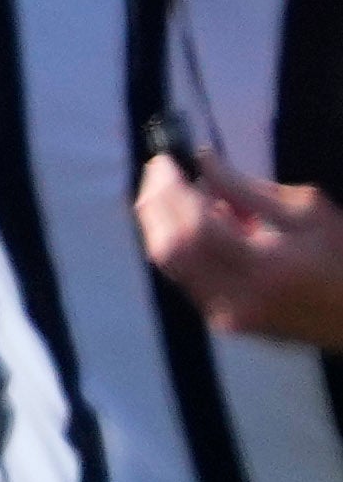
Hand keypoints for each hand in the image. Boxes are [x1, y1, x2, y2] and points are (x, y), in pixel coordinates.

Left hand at [139, 145, 342, 345]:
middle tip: (158, 171)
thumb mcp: (306, 210)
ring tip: (172, 190)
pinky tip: (189, 220)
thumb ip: (247, 190)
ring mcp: (225, 315)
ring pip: (170, 265)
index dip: (172, 192)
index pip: (197, 228)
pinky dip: (179, 243)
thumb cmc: (340, 254)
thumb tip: (202, 161)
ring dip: (161, 223)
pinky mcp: (221, 321)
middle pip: (172, 249)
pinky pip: (184, 275)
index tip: (164, 161)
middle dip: (157, 205)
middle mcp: (238, 296)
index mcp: (267, 265)